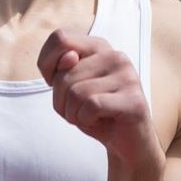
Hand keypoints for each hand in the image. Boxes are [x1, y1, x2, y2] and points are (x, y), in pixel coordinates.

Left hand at [38, 29, 157, 166]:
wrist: (125, 142)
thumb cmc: (94, 112)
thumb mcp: (68, 89)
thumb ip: (61, 70)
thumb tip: (69, 58)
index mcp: (99, 47)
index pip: (60, 38)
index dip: (46, 64)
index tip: (55, 84)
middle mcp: (115, 56)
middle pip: (64, 75)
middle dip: (60, 101)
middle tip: (79, 110)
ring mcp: (127, 76)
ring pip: (75, 93)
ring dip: (73, 114)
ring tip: (89, 117)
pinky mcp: (133, 100)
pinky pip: (90, 106)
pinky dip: (85, 120)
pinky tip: (97, 122)